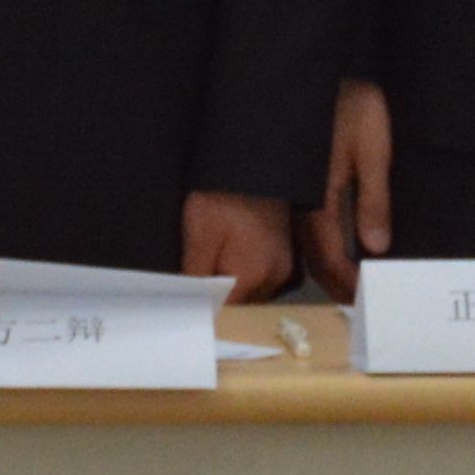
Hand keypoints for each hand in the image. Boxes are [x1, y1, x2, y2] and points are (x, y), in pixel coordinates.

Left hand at [182, 192, 297, 302]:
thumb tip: (192, 309)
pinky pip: (263, 279)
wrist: (252, 163)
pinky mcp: (286, 255)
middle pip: (243, 305)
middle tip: (197, 284)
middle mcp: (276, 277)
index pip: (227, 311)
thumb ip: (196, 278)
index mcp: (254, 276)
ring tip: (213, 268)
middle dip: (221, 299)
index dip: (206, 310)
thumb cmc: (221, 198)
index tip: (189, 304)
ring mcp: (285, 266)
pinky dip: (246, 277)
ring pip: (254, 294)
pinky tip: (231, 260)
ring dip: (235, 288)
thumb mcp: (200, 236)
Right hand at [309, 79, 393, 295]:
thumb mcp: (372, 149)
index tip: (366, 300)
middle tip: (360, 302)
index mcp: (322, 200)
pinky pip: (308, 224)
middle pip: (317, 257)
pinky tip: (338, 246)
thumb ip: (373, 198)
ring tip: (350, 283)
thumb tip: (376, 245)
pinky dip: (323, 244)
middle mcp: (304, 204)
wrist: (313, 72)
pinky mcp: (298, 180)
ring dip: (328, 266)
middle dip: (337, 283)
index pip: (332, 257)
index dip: (348, 283)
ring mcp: (298, 193)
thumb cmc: (349, 106)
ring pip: (309, 244)